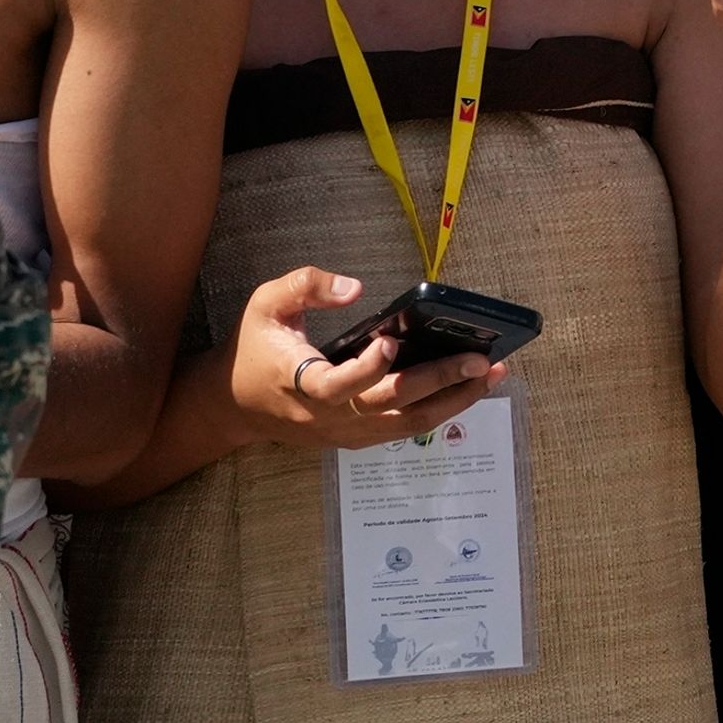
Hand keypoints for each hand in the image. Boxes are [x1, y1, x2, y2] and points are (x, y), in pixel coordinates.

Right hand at [228, 267, 504, 449]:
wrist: (232, 404)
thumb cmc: (254, 347)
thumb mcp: (266, 304)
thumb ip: (305, 285)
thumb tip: (353, 286)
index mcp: (299, 382)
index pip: (338, 385)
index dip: (367, 367)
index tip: (391, 341)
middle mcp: (326, 415)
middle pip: (388, 405)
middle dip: (438, 381)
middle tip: (481, 360)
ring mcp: (343, 431)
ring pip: (404, 425)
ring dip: (451, 402)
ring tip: (490, 376)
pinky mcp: (354, 437)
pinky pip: (401, 429)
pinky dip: (437, 411)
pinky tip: (467, 389)